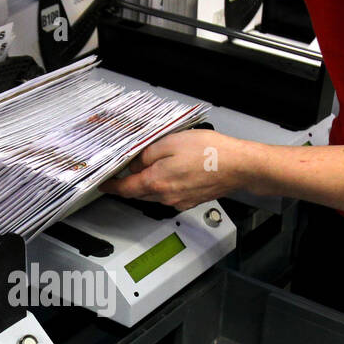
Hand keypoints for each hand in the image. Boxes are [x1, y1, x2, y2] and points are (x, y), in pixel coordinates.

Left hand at [101, 130, 261, 210]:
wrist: (239, 166)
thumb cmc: (210, 152)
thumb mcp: (170, 142)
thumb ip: (148, 154)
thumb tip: (136, 163)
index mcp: (157, 182)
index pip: (125, 188)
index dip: (111, 187)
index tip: (103, 185)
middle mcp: (166, 196)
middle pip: (139, 193)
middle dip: (129, 184)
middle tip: (124, 172)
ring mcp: (179, 200)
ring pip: (154, 195)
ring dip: (148, 184)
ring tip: (151, 167)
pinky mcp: (191, 200)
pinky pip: (170, 195)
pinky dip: (165, 186)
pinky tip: (172, 172)